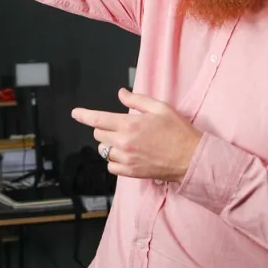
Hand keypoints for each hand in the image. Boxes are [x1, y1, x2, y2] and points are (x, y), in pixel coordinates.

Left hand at [70, 88, 200, 181]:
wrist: (191, 158)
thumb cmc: (178, 131)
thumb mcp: (160, 108)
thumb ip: (137, 100)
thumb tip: (121, 94)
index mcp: (129, 125)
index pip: (98, 119)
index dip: (84, 115)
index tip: (75, 113)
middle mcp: (124, 143)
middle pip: (98, 135)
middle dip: (104, 128)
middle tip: (120, 126)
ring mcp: (126, 160)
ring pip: (103, 151)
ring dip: (109, 145)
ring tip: (125, 141)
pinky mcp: (131, 173)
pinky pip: (111, 167)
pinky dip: (114, 160)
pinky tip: (125, 155)